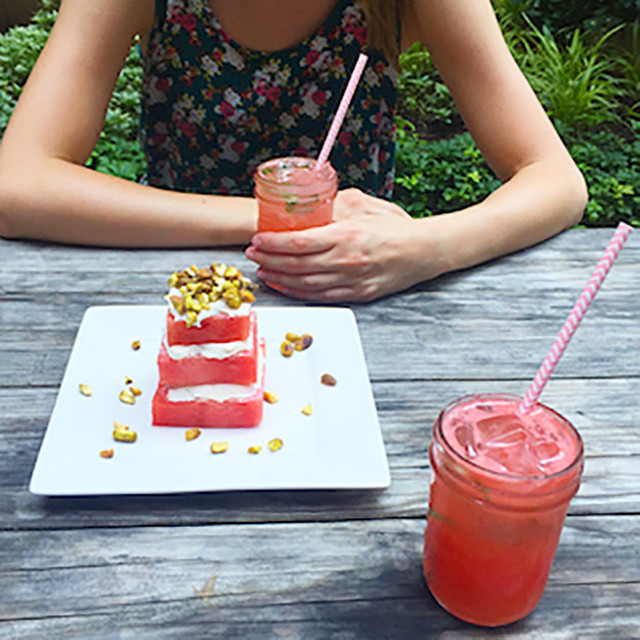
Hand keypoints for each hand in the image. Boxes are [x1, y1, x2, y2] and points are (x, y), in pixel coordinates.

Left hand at [245, 188, 442, 301]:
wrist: (424, 251)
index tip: (257, 240)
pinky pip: (321, 296)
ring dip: (280, 279)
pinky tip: (286, 286)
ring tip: (264, 271)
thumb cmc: (395, 226)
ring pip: (305, 284)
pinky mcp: (357, 294)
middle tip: (253, 255)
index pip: (299, 242)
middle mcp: (345, 261)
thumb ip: (335, 204)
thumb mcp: (364, 205)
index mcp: (345, 235)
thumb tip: (310, 205)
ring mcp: (351, 281)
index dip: (273, 244)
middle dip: (269, 260)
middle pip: (296, 265)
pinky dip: (299, 292)